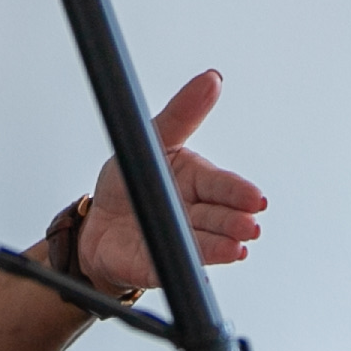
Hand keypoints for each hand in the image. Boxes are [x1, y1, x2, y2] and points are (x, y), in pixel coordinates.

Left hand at [73, 71, 267, 288]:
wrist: (96, 224)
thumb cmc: (129, 183)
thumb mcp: (151, 140)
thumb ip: (183, 113)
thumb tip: (212, 79)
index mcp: (197, 183)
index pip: (222, 187)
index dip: (239, 193)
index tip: (255, 199)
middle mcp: (194, 214)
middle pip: (219, 218)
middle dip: (235, 222)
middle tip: (249, 225)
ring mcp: (178, 240)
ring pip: (203, 245)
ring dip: (221, 247)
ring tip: (236, 248)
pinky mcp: (157, 265)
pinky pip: (172, 267)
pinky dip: (188, 268)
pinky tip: (207, 271)